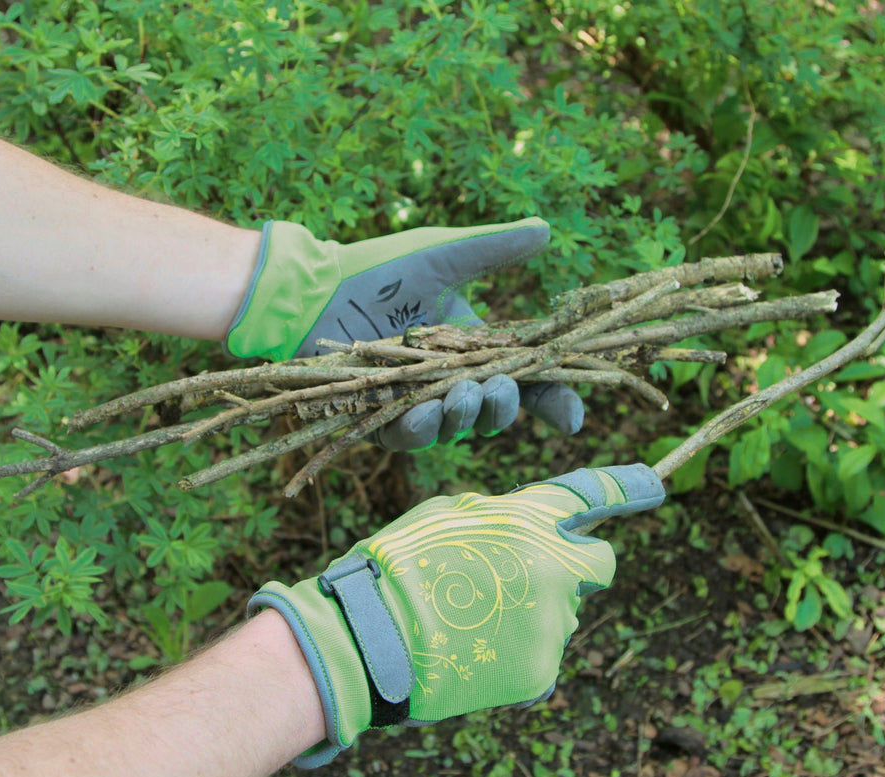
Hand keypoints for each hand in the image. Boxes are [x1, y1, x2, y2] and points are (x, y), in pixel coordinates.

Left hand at [223, 218, 583, 448]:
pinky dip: (418, 429)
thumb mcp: (443, 256)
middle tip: (496, 389)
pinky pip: (405, 438)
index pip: (526, 383)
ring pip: (454, 429)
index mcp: (474, 348)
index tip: (572, 419)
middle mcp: (449, 381)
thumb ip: (493, 249)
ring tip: (465, 396)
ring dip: (465, 417)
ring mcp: (414, 402)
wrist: (312, 288)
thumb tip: (546, 229)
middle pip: (494, 412)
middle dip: (503, 407)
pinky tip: (425, 413)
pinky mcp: (375, 418)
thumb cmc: (377, 270)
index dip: (553, 402)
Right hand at [248, 464, 665, 766]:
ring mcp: (551, 621)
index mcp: (526, 518)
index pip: (590, 494)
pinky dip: (519, 657)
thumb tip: (528, 531)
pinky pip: (544, 658)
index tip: (655, 486)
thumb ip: (502, 518)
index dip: (627, 486)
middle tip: (534, 581)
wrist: (371, 639)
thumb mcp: (447, 516)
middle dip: (578, 568)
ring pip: (565, 615)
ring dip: (538, 615)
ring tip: (477, 623)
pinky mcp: (542, 669)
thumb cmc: (398, 569)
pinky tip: (478, 654)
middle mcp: (553, 566)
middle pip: (599, 563)